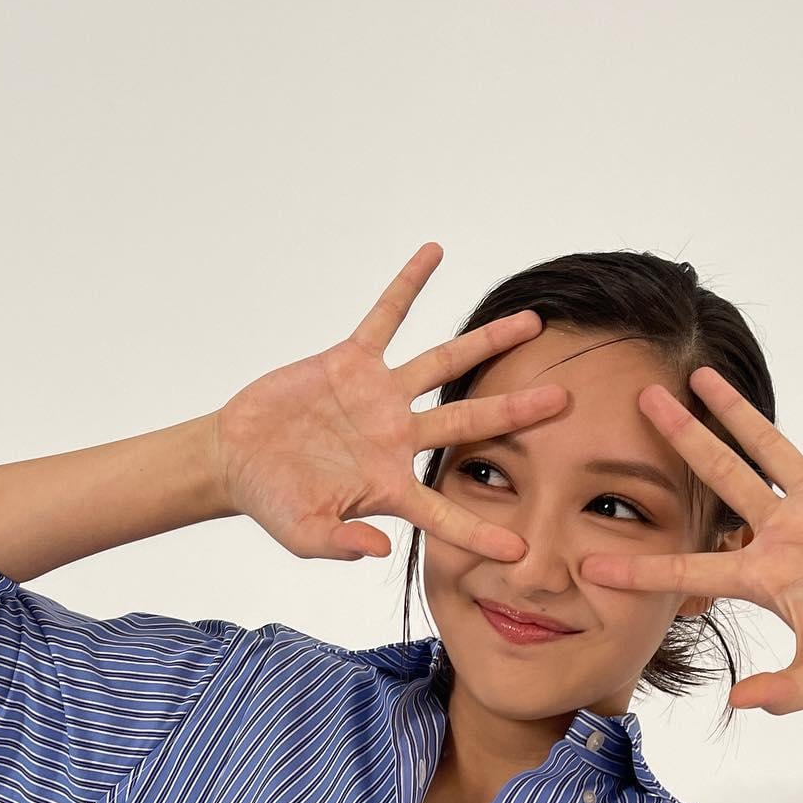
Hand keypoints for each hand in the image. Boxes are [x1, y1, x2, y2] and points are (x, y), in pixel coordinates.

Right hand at [210, 242, 568, 562]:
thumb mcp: (305, 534)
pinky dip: (408, 286)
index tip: (519, 547)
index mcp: (391, 486)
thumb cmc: (273, 502)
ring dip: (487, 343)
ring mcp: (379, 396)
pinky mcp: (350, 362)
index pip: (444, 512)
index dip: (479, 530)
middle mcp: (397, 437)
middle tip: (564, 400)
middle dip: (517, 412)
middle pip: (469, 422)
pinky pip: (385, 316)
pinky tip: (434, 253)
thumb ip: (341, 543)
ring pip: (444, 363)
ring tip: (532, 322)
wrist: (238, 459)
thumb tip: (380, 549)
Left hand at [577, 347, 802, 714]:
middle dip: (681, 439)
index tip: (587, 563)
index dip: (639, 568)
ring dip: (740, 409)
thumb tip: (740, 701)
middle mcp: (784, 534)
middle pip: (720, 476)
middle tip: (641, 399)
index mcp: (765, 577)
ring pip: (772, 447)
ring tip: (703, 372)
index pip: (690, 567)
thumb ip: (788, 690)